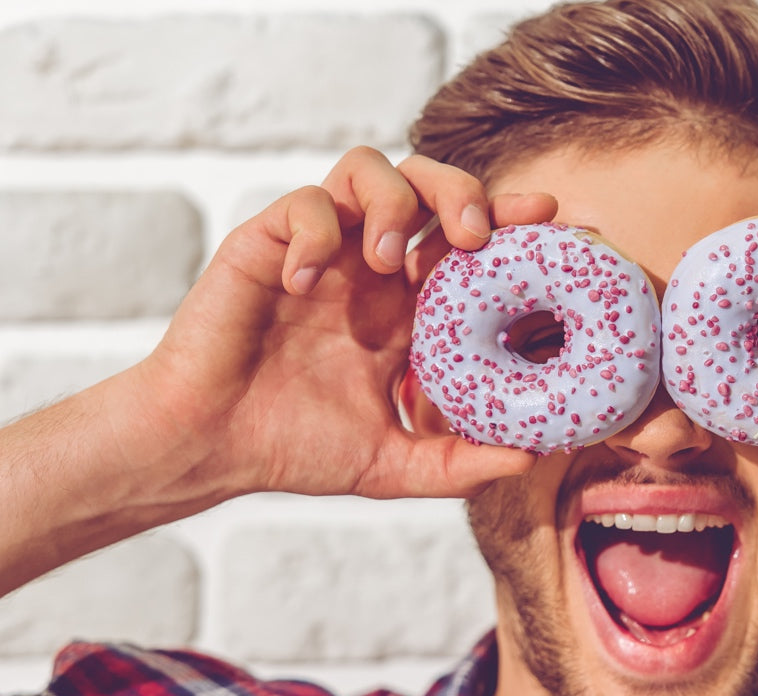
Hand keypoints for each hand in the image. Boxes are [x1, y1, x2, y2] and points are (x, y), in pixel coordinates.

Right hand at [132, 147, 554, 499]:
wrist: (208, 448)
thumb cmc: (293, 449)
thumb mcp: (392, 465)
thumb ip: (458, 463)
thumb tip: (533, 458)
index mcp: (405, 306)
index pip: (466, 242)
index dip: (508, 219)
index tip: (549, 219)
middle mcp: (368, 268)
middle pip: (428, 184)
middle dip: (461, 190)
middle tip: (475, 235)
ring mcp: (319, 251)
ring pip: (368, 168)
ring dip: (392, 202)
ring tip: (390, 260)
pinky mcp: (265, 245)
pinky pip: (303, 205)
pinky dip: (316, 232)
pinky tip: (306, 281)